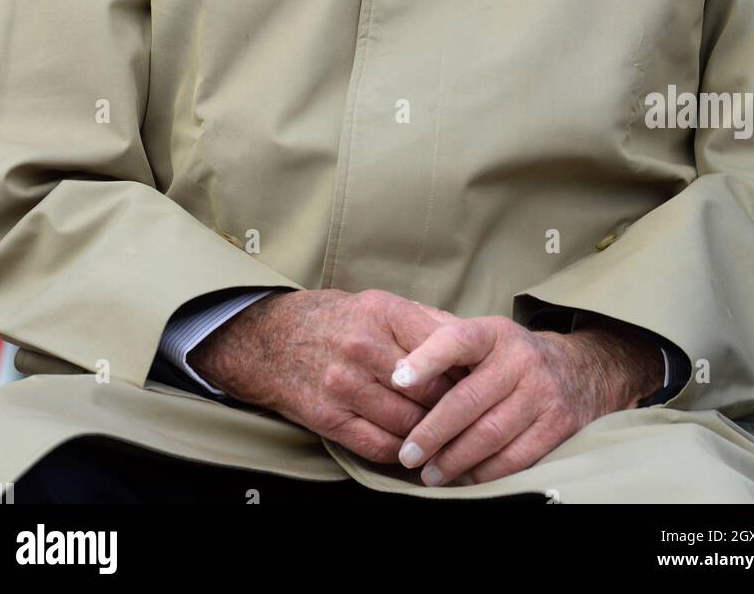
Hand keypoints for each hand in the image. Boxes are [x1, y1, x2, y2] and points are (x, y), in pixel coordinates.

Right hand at [188, 287, 462, 463]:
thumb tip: (473, 341)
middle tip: (472, 417)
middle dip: (454, 408)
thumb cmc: (336, 320)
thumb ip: (426, 320)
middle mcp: (363, 348)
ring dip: (432, 435)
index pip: (444, 348)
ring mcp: (343, 385)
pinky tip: (413, 447)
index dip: (468, 371)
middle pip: (430, 392)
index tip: (483, 383)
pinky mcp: (328, 418)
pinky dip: (403, 451)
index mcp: (383, 312)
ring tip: (446, 436)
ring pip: (409, 424)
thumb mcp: (380, 303)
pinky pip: (380, 446)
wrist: (271, 340)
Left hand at [391, 314, 664, 485]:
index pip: (458, 339)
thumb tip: (395, 372)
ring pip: (489, 434)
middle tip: (406, 455)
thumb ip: (445, 349)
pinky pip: (514, 458)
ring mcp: (542, 393)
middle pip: (469, 399)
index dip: (426, 359)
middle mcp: (521, 359)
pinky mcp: (557, 426)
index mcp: (495, 333)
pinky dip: (484, 473)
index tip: (397, 380)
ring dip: (454, 460)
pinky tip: (463, 478)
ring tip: (428, 474)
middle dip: (432, 431)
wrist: (578, 371)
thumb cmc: (510, 359)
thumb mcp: (486, 339)